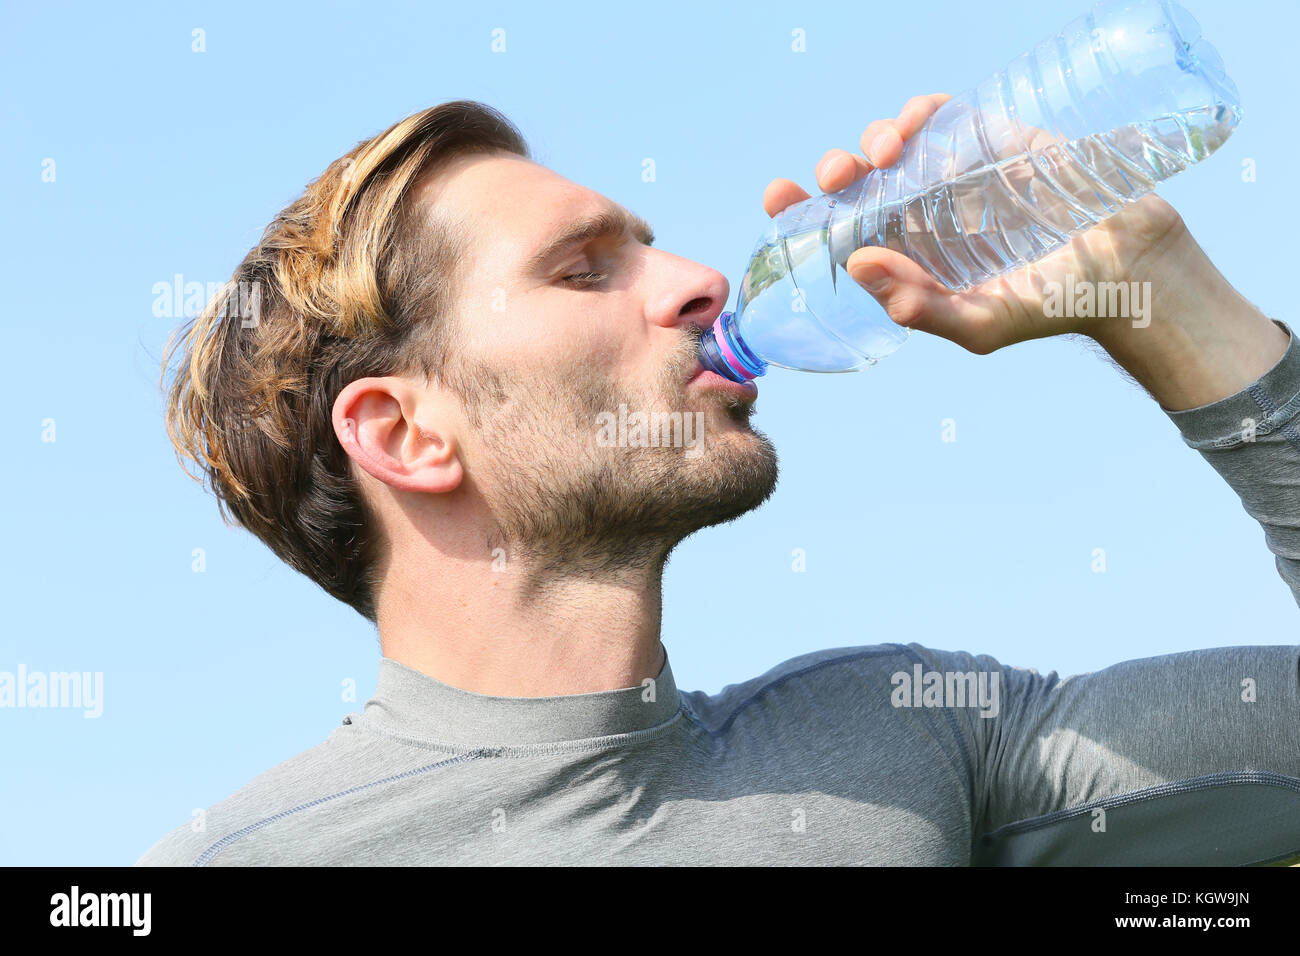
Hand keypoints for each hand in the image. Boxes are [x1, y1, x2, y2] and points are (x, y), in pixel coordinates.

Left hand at [761, 93, 1191, 355]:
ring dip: (872, 140)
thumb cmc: (1054, 306)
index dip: (803, 211)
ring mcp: (956, 175)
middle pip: (859, 183)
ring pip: (892, 144)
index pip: (842, 231)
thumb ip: (920, 306)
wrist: (1131, 268)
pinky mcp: (993, 141)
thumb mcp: (980, 324)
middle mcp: (923, 215)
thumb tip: (859, 265)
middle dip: (835, 172)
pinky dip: (920, 111)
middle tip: (836, 177)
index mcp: (909, 257)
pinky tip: (913, 125)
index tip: (778, 197)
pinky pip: (943, 116)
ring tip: (880, 156)